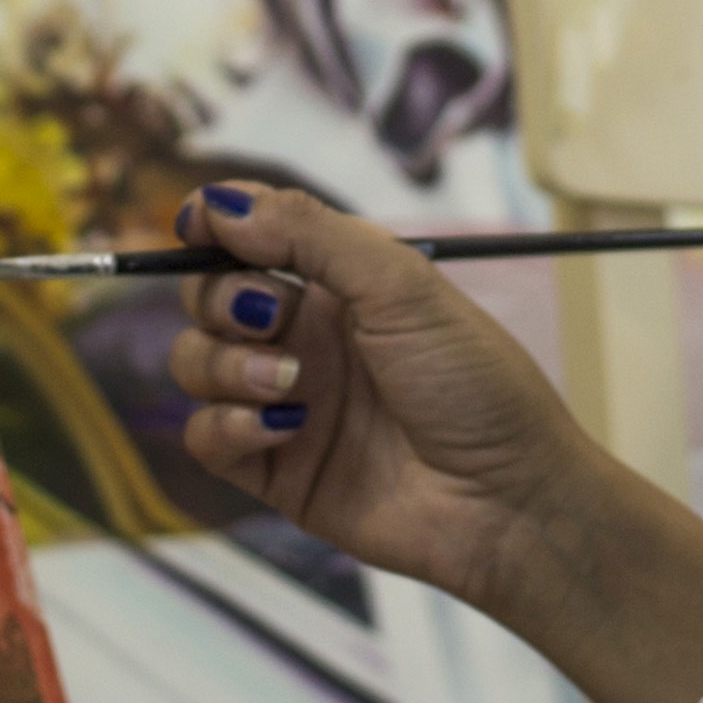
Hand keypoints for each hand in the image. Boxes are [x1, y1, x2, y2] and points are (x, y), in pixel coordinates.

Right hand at [166, 183, 702, 702]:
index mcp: (337, 286)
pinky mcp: (274, 470)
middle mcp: (304, 338)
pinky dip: (228, 425)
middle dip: (222, 299)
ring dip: (223, 364)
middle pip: (207, 297)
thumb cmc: (475, 383)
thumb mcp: (402, 285)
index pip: (248, 238)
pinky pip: (205, 437)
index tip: (196, 224)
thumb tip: (220, 202)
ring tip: (289, 384)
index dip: (213, 226)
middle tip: (273, 316)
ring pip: (194, 363)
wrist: (508, 500)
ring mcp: (284, 404)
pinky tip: (284, 427)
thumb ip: (309, 234)